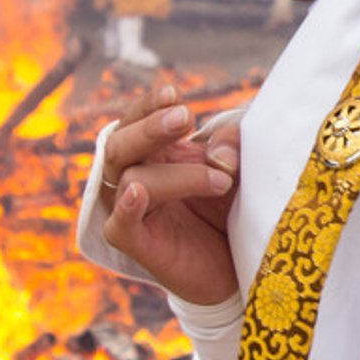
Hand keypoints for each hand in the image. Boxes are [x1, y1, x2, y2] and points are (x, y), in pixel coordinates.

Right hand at [99, 82, 241, 305]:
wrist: (240, 265)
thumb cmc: (233, 210)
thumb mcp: (240, 166)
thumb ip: (233, 144)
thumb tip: (218, 155)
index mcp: (154, 153)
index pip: (136, 119)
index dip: (149, 104)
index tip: (175, 94)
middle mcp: (136, 176)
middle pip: (120, 142)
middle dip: (151, 127)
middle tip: (186, 116)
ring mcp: (132, 210)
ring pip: (132, 178)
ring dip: (180, 174)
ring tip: (223, 180)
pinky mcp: (136, 243)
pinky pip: (119, 223)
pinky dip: (127, 206)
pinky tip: (139, 194)